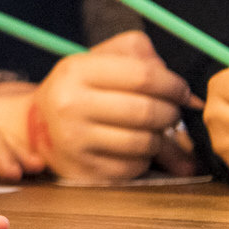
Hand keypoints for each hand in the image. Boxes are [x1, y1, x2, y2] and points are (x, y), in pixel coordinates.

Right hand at [19, 32, 195, 182]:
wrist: (38, 128)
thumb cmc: (81, 90)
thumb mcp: (99, 59)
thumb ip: (141, 58)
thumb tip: (189, 96)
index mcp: (76, 70)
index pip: (142, 75)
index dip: (173, 84)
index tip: (182, 91)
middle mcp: (70, 105)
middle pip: (147, 111)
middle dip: (172, 113)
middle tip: (172, 113)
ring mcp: (75, 141)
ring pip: (145, 142)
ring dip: (161, 137)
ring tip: (155, 129)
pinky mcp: (84, 171)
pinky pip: (135, 166)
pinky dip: (144, 158)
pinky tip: (134, 148)